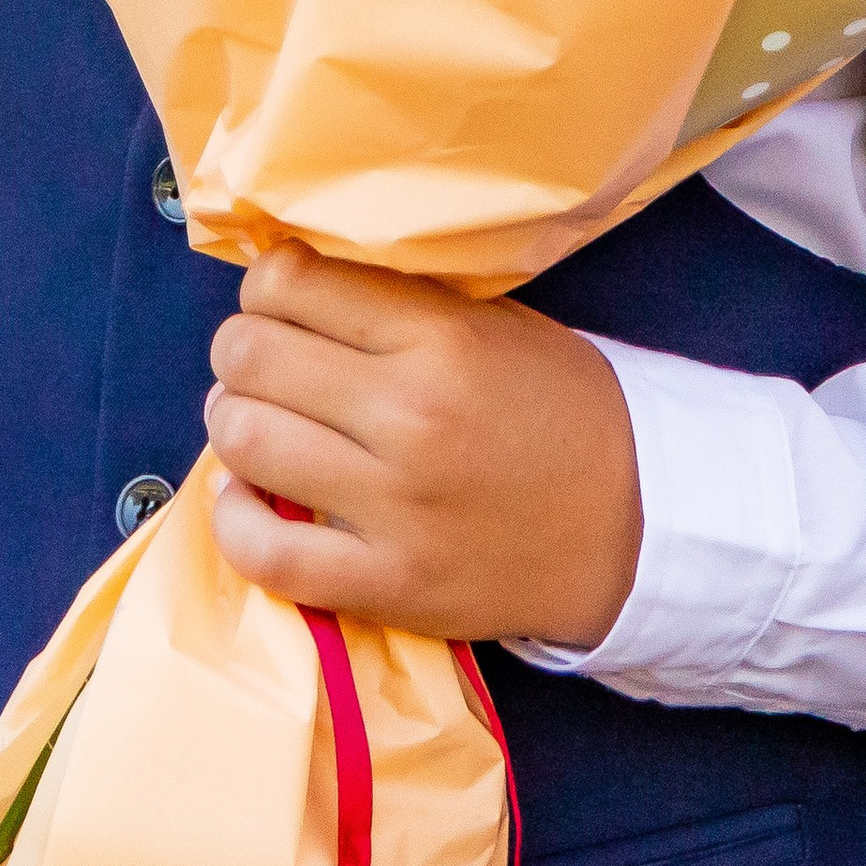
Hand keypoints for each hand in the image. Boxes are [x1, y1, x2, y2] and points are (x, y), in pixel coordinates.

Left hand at [204, 243, 640, 651]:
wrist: (632, 523)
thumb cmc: (556, 407)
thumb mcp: (491, 323)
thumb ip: (395, 302)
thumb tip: (287, 280)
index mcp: (439, 338)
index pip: (289, 282)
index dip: (266, 285)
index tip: (282, 303)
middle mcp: (410, 416)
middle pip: (251, 354)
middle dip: (241, 350)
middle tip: (262, 364)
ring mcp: (395, 507)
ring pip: (244, 440)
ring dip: (233, 423)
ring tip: (256, 424)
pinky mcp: (389, 585)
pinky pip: (265, 553)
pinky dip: (234, 519)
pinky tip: (249, 497)